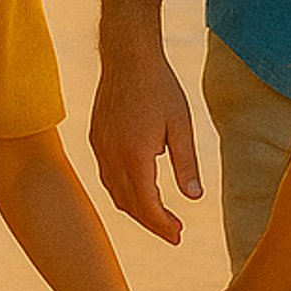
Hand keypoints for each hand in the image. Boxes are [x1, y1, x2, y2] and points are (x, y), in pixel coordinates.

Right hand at [88, 47, 198, 243]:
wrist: (128, 56)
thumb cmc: (160, 88)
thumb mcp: (182, 126)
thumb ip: (187, 164)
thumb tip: (194, 197)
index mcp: (135, 154)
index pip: (146, 204)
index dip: (162, 224)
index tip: (178, 235)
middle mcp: (112, 155)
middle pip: (128, 203)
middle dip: (150, 222)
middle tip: (174, 233)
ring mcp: (100, 146)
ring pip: (114, 191)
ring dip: (135, 209)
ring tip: (158, 216)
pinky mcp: (96, 137)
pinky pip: (107, 175)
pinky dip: (123, 190)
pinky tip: (139, 189)